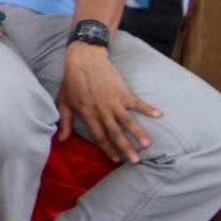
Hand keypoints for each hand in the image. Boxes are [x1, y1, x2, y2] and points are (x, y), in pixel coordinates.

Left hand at [57, 43, 161, 164]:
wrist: (84, 59)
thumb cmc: (72, 81)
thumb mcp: (64, 101)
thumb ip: (64, 122)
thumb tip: (61, 139)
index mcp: (88, 114)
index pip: (98, 136)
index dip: (107, 148)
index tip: (116, 160)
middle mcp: (101, 110)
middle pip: (114, 132)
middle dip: (125, 147)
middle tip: (135, 161)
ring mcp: (113, 101)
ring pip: (127, 120)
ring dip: (137, 132)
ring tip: (147, 144)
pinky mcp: (122, 91)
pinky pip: (137, 102)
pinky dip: (148, 108)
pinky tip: (159, 115)